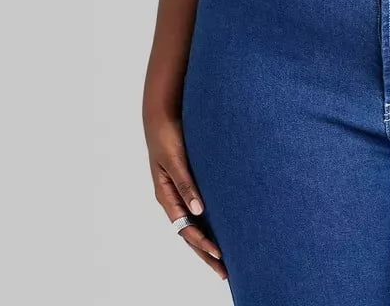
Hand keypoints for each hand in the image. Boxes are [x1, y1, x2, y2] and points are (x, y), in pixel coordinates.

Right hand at [144, 112, 227, 281]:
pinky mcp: (190, 183)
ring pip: (195, 225)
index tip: (220, 254)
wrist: (164, 116)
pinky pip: (199, 210)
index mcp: (166, 196)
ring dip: (208, 243)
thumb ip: (185, 183)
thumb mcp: (175, 159)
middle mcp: (173, 199)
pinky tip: (223, 230)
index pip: (186, 229)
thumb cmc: (168, 136)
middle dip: (207, 254)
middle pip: (190, 234)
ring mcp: (181, 193)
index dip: (202, 243)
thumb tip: (198, 210)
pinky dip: (210, 224)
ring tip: (225, 261)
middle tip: (225, 273)